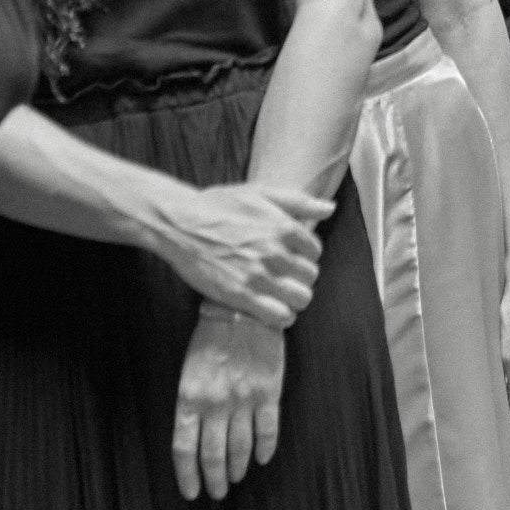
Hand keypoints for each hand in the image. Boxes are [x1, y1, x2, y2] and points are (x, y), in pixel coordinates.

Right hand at [154, 183, 327, 326]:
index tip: (290, 256)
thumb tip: (329, 208)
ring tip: (278, 294)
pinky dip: (280, 316)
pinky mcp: (241, 296)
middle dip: (299, 277)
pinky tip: (269, 308)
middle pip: (310, 277)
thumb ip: (298, 201)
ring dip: (293, 299)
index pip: (316, 251)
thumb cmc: (218, 205)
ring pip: (301, 299)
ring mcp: (259, 276)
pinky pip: (280, 317)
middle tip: (283, 276)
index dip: (304, 255)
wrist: (180, 224)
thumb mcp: (260, 192)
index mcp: (283, 227)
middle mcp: (276, 252)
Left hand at [172, 310, 284, 500]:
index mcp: (189, 398)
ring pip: (240, 448)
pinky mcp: (268, 392)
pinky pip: (268, 430)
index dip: (187, 475)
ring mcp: (243, 399)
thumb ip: (191, 404)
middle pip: (212, 455)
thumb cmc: (211, 338)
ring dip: (237, 468)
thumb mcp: (189, 370)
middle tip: (216, 492)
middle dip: (214, 480)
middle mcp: (215, 404)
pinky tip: (262, 459)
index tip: (191, 492)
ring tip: (235, 478)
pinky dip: (265, 449)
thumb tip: (195, 438)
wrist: (242, 309)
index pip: (184, 449)